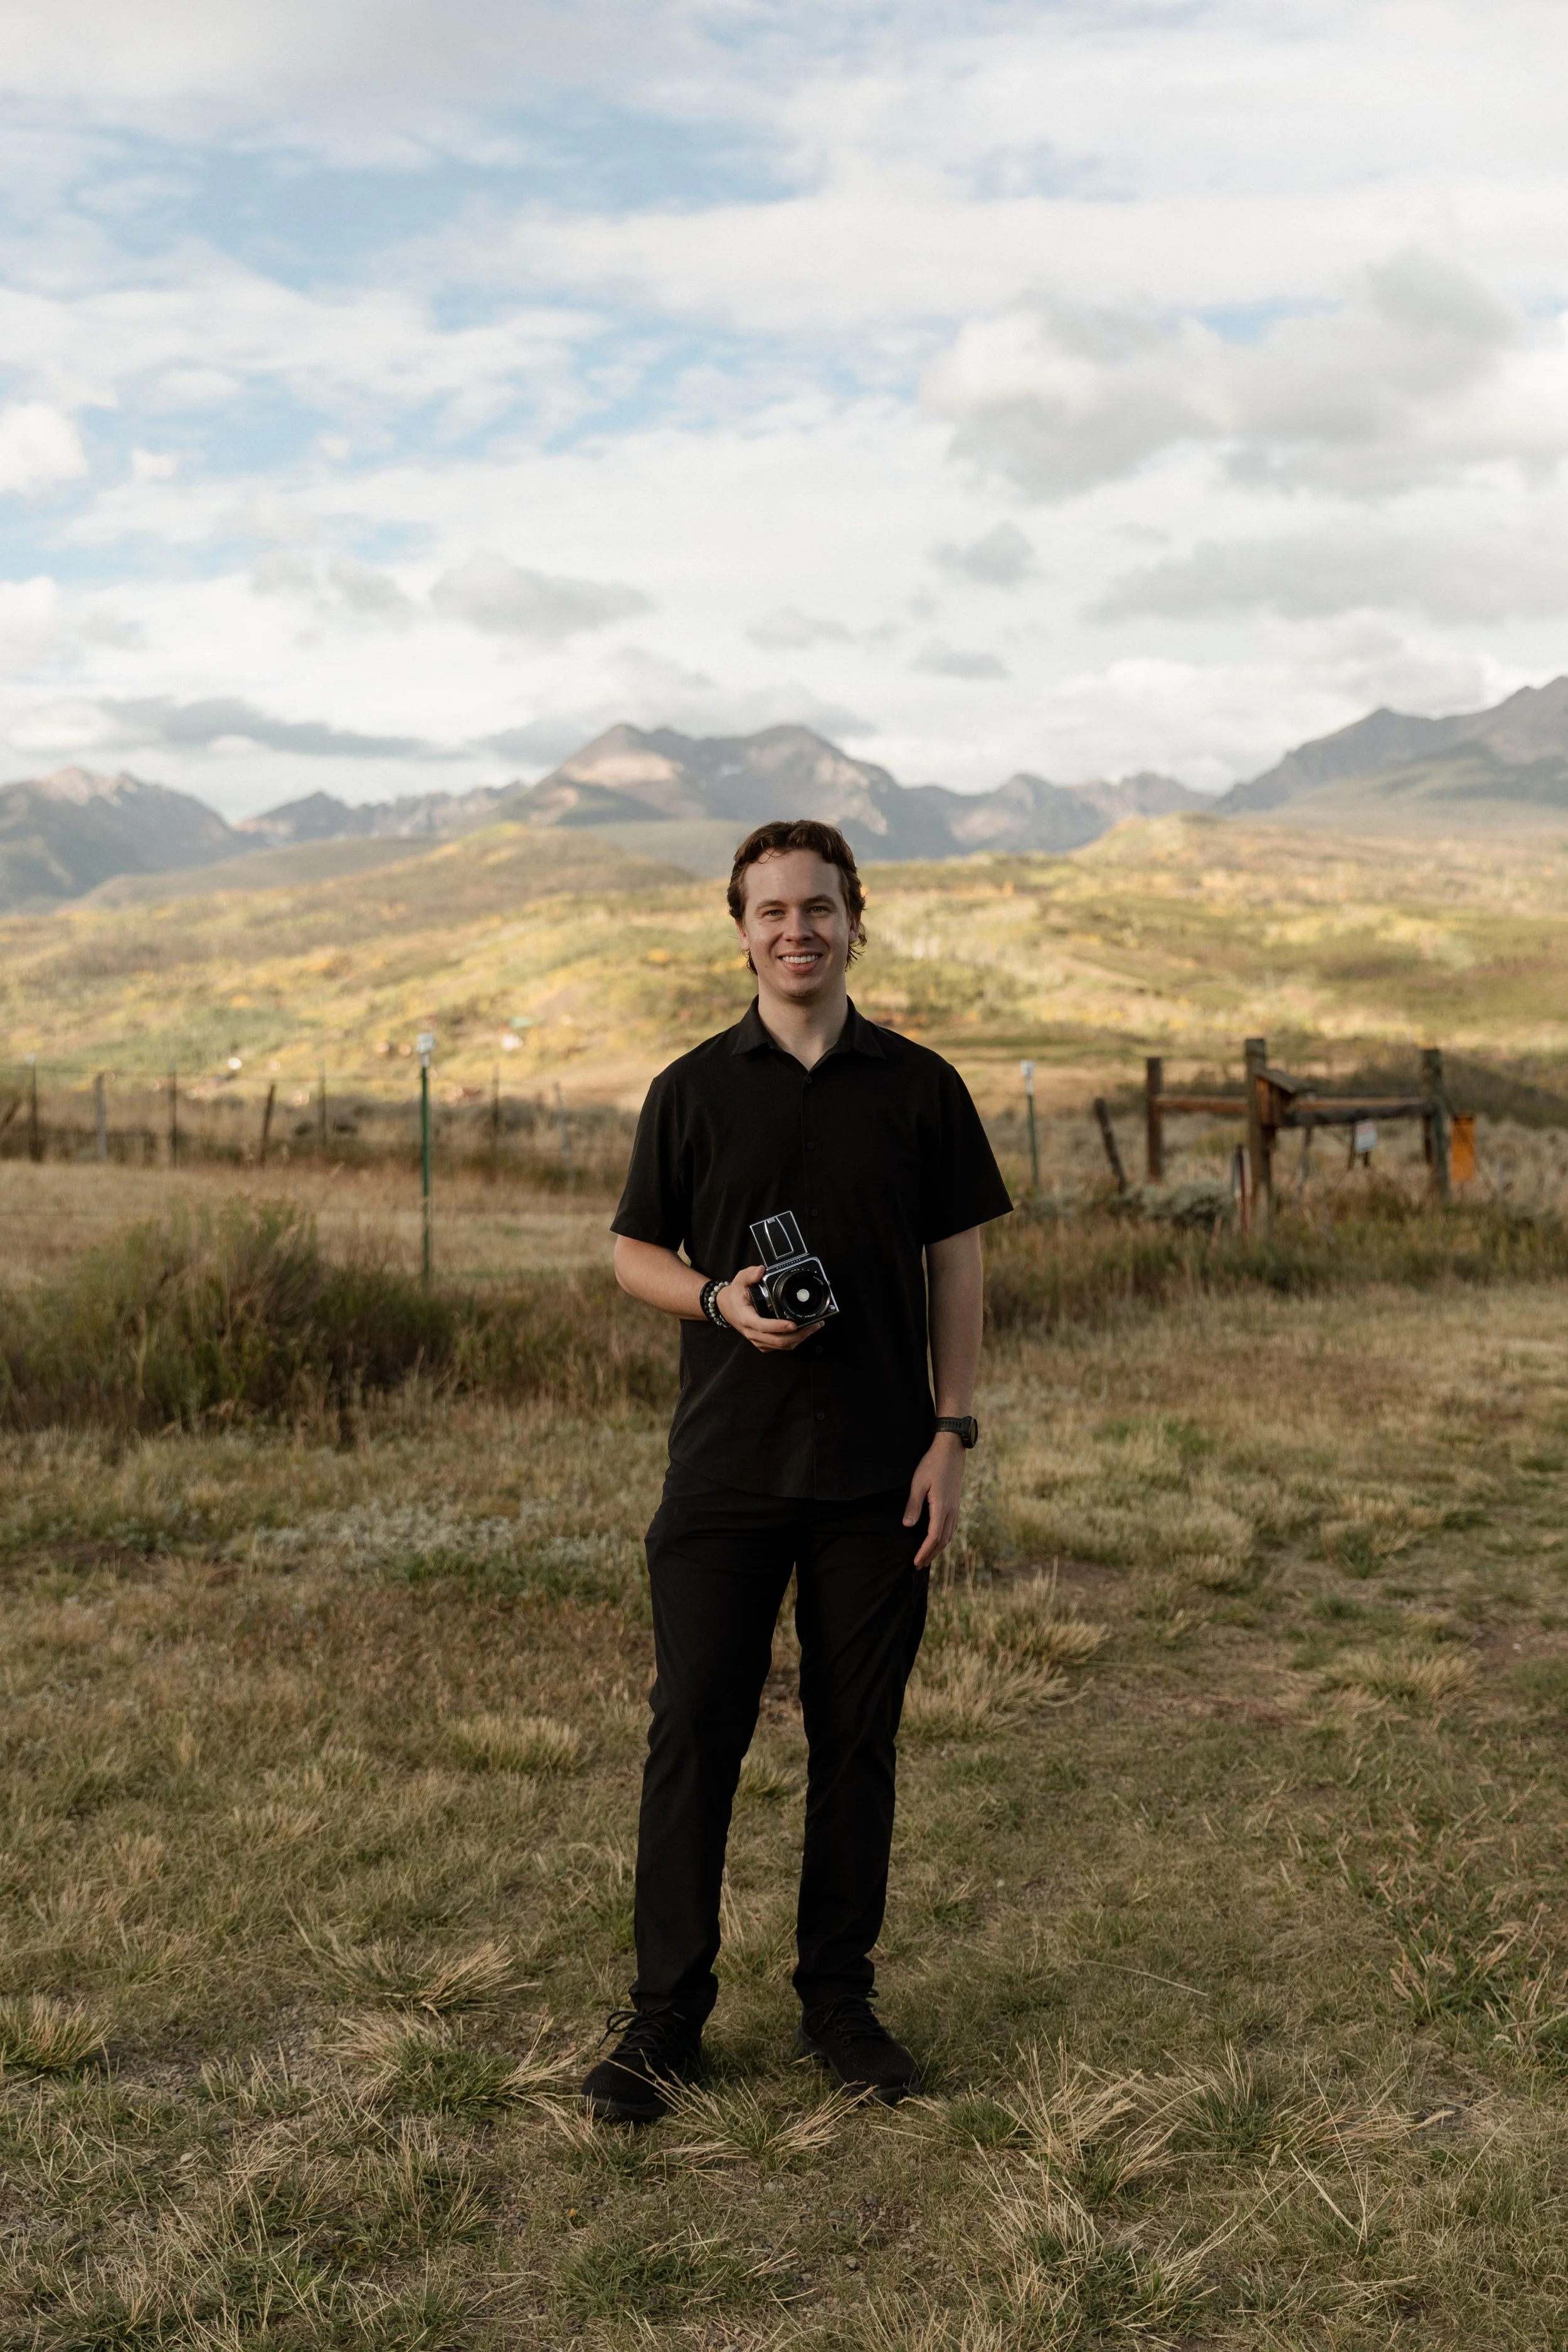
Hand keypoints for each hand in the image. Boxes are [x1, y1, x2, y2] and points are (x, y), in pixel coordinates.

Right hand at [717, 1264, 824, 1353]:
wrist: (724, 1307)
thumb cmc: (734, 1295)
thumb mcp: (740, 1280)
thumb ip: (750, 1274)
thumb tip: (761, 1270)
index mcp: (746, 1318)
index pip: (763, 1326)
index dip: (779, 1327)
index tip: (793, 1324)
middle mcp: (751, 1332)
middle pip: (777, 1341)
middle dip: (798, 1335)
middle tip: (813, 1325)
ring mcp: (756, 1340)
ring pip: (780, 1346)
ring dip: (798, 1339)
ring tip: (813, 1328)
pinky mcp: (761, 1343)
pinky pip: (779, 1347)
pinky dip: (792, 1342)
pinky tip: (802, 1333)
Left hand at [903, 1433, 964, 1569]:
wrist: (951, 1450)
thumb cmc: (932, 1464)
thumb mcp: (918, 1483)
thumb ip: (913, 1505)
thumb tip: (908, 1526)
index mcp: (942, 1507)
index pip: (934, 1537)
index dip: (925, 1551)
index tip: (916, 1561)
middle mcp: (951, 1511)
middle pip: (943, 1541)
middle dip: (930, 1555)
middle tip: (918, 1565)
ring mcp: (955, 1507)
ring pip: (949, 1535)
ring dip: (938, 1549)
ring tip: (927, 1557)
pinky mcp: (956, 1504)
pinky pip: (951, 1527)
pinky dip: (944, 1539)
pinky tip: (938, 1540)